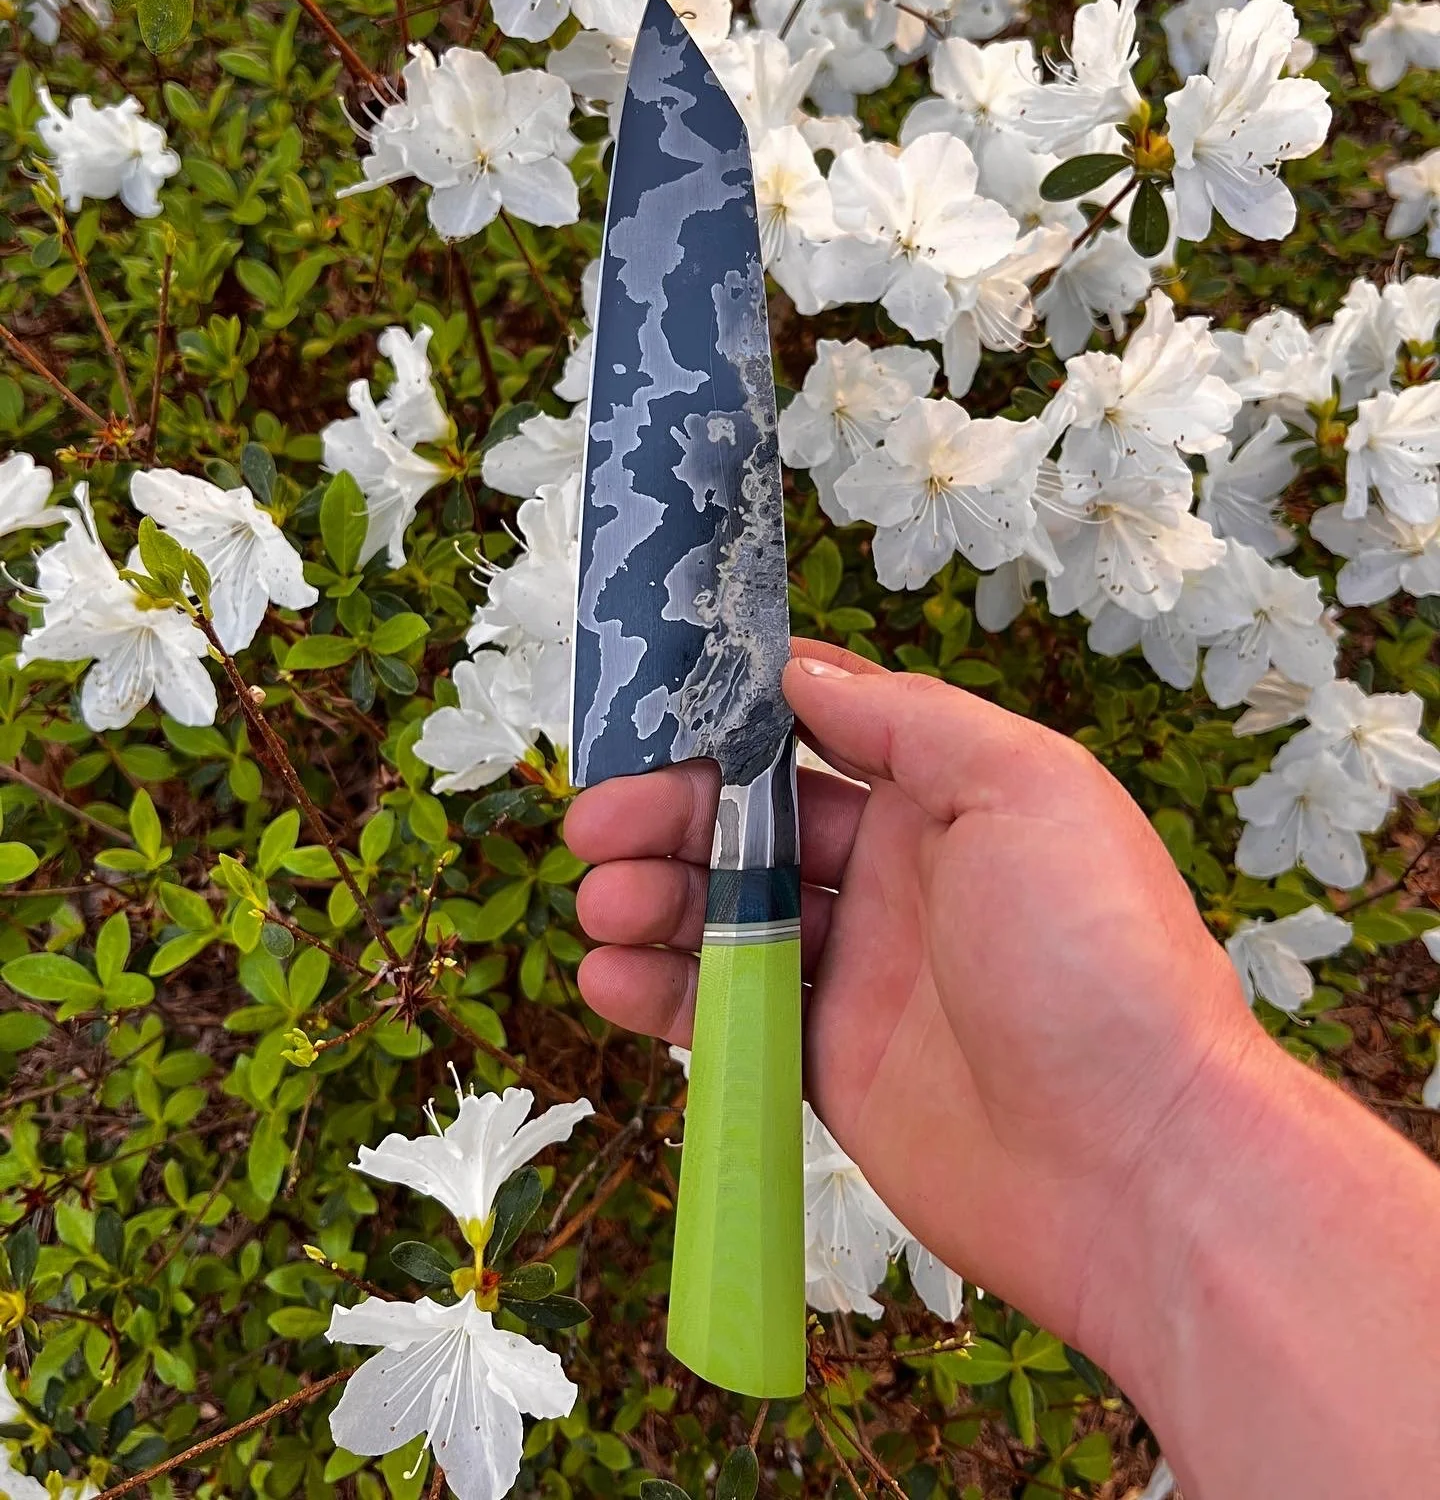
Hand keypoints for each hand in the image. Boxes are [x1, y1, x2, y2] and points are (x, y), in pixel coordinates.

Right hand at [565, 637, 1266, 1344]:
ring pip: (726, 915)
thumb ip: (909, 719)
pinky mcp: (828, 1064)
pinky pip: (725, 1013)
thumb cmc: (1101, 956)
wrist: (1139, 1166)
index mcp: (946, 798)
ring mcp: (860, 972)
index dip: (730, 719)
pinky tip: (612, 978)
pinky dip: (661, 992)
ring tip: (603, 903)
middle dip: (668, 814)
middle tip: (597, 825)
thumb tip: (798, 672)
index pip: (815, 732)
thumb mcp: (1026, 786)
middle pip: (750, 824)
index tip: (649, 713)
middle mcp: (898, 877)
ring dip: (652, 898)